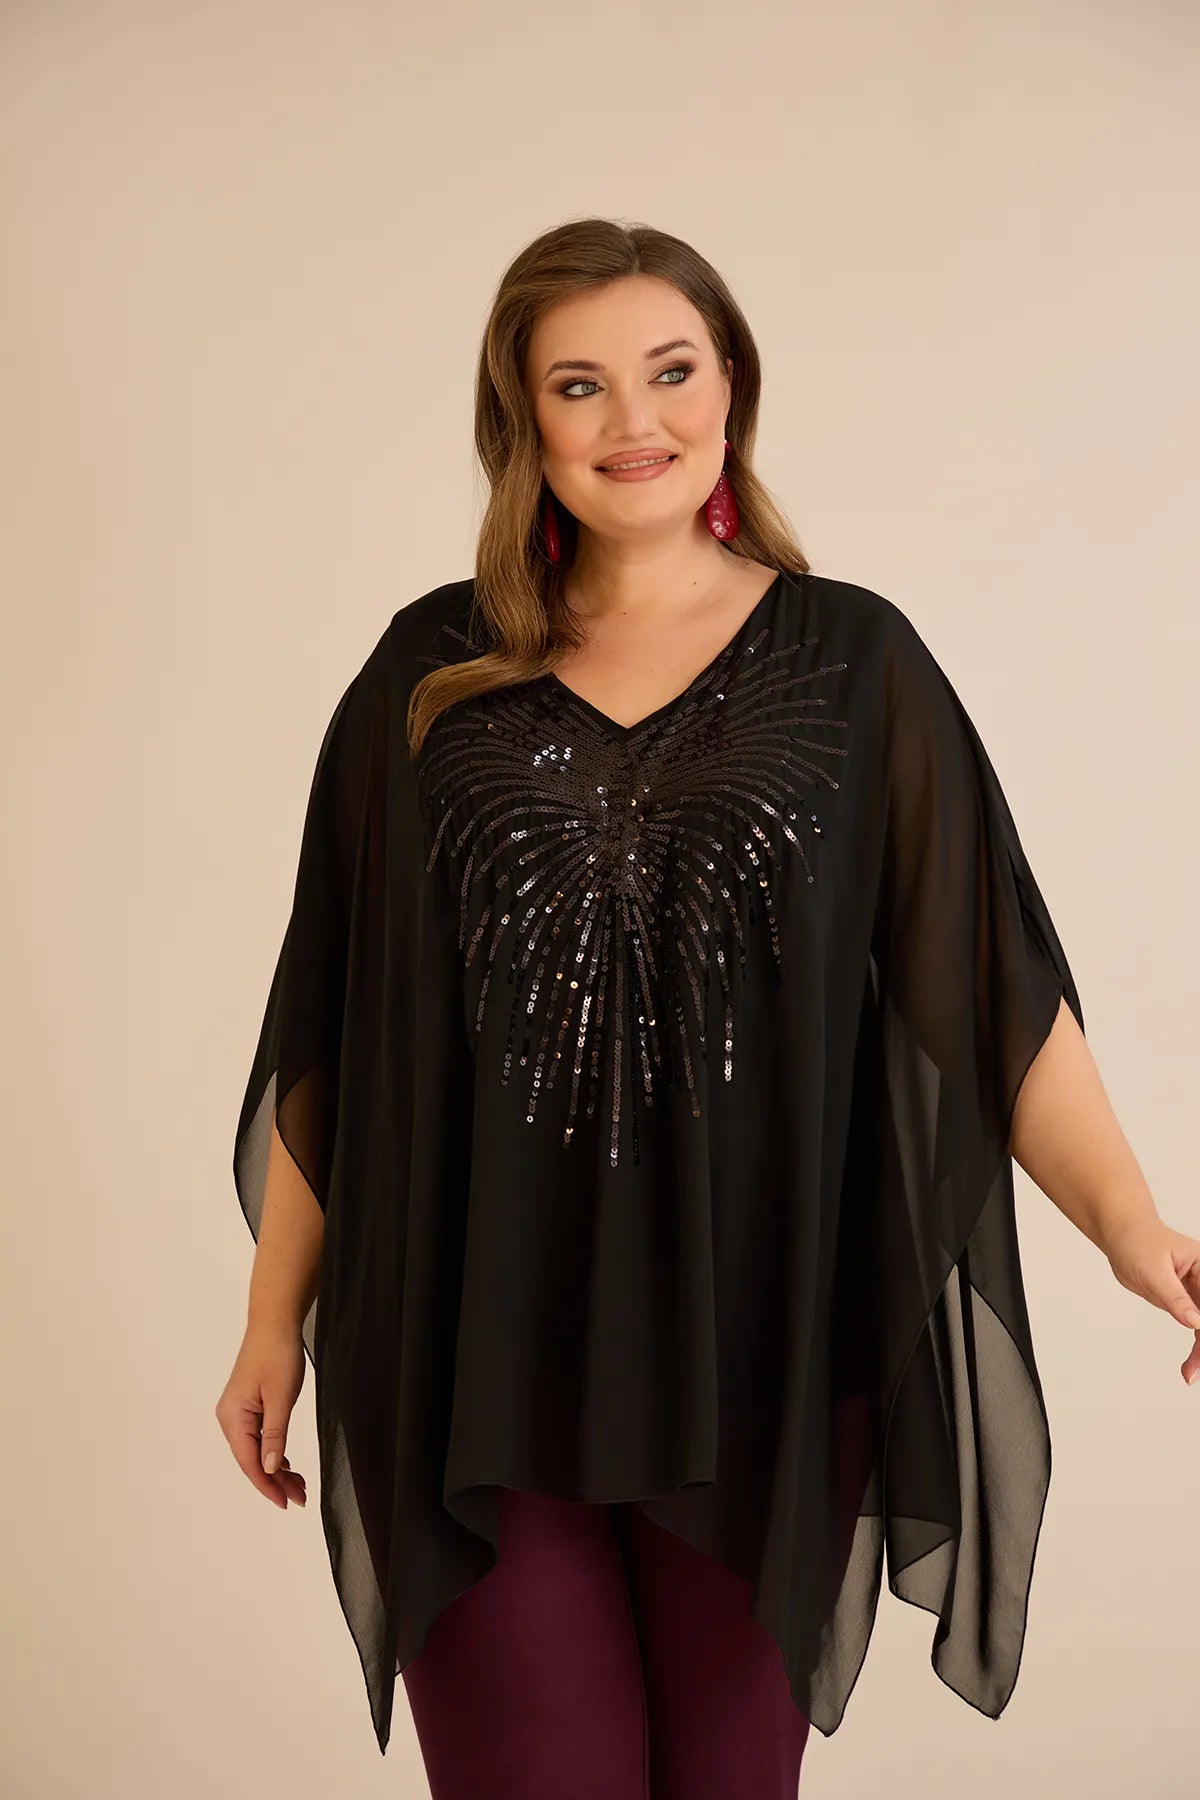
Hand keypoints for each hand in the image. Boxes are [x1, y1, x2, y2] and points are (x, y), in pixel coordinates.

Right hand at [215, 1324, 308, 1508]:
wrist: (274, 1323)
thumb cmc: (278, 1355)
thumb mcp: (281, 1398)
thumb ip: (275, 1435)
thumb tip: (271, 1469)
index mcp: (233, 1417)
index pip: (249, 1462)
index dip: (268, 1486)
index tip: (287, 1504)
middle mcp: (230, 1418)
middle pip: (252, 1460)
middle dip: (276, 1481)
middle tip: (301, 1498)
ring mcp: (237, 1412)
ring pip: (256, 1450)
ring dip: (277, 1469)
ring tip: (300, 1486)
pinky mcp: (247, 1406)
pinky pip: (258, 1438)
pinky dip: (274, 1452)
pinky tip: (287, 1464)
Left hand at [1103, 1216, 1199, 1387]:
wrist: (1120, 1234)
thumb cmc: (1137, 1241)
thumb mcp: (1154, 1271)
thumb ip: (1175, 1298)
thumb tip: (1196, 1323)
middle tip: (1195, 1368)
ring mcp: (1197, 1293)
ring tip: (1189, 1374)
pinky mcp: (1185, 1302)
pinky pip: (1196, 1328)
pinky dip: (1195, 1348)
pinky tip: (1190, 1367)